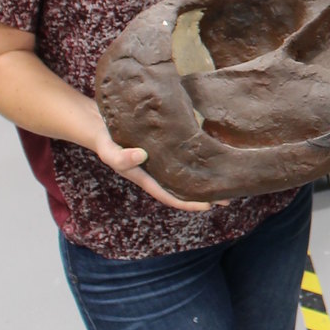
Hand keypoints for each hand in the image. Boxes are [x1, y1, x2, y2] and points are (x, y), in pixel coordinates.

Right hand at [90, 123, 216, 212]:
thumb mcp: (109, 151)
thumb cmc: (104, 141)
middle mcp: (158, 171)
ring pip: (187, 171)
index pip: (171, 195)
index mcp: (147, 177)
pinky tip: (213, 152)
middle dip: (205, 193)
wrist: (100, 124)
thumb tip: (142, 156)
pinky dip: (197, 155)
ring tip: (226, 176)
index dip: (189, 202)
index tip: (209, 205)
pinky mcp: (166, 143)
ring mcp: (163, 158)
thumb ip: (121, 157)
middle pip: (184, 186)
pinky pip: (184, 153)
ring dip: (205, 175)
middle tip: (229, 196)